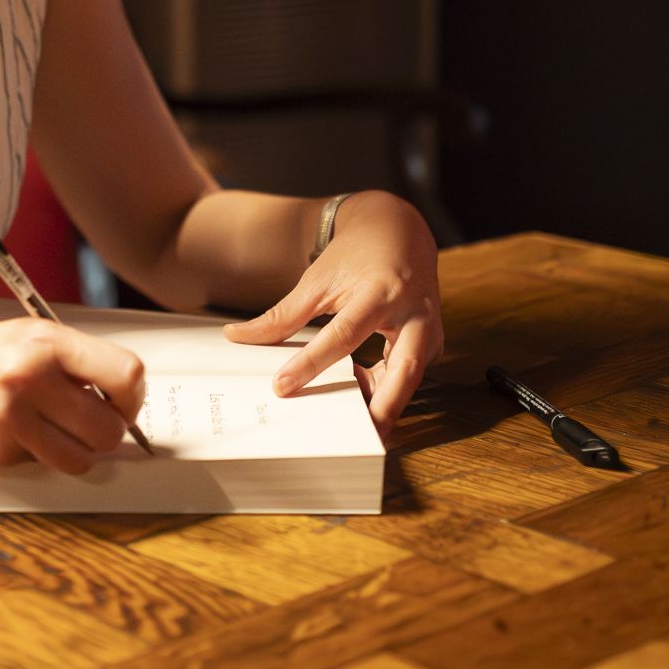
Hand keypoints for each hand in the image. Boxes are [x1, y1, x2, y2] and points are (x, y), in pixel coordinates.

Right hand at [0, 318, 145, 474]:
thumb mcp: (17, 336)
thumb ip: (66, 360)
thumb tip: (115, 393)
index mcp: (45, 340)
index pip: (125, 373)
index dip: (132, 398)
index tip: (122, 404)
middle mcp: (33, 376)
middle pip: (110, 427)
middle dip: (107, 433)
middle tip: (89, 426)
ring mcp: (13, 418)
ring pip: (83, 458)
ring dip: (76, 453)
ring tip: (53, 435)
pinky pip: (42, 466)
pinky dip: (36, 458)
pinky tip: (11, 437)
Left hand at [222, 191, 442, 440]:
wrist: (399, 230)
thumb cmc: (355, 254)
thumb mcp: (317, 279)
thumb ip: (283, 315)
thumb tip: (237, 336)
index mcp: (379, 290)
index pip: (343, 335)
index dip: (311, 364)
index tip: (282, 387)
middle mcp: (413, 311)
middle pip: (405, 369)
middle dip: (383, 407)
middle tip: (357, 438)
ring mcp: (429, 327)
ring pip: (411, 377)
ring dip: (382, 402)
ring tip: (350, 422)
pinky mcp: (431, 340)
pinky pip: (409, 373)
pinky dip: (385, 387)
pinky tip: (359, 392)